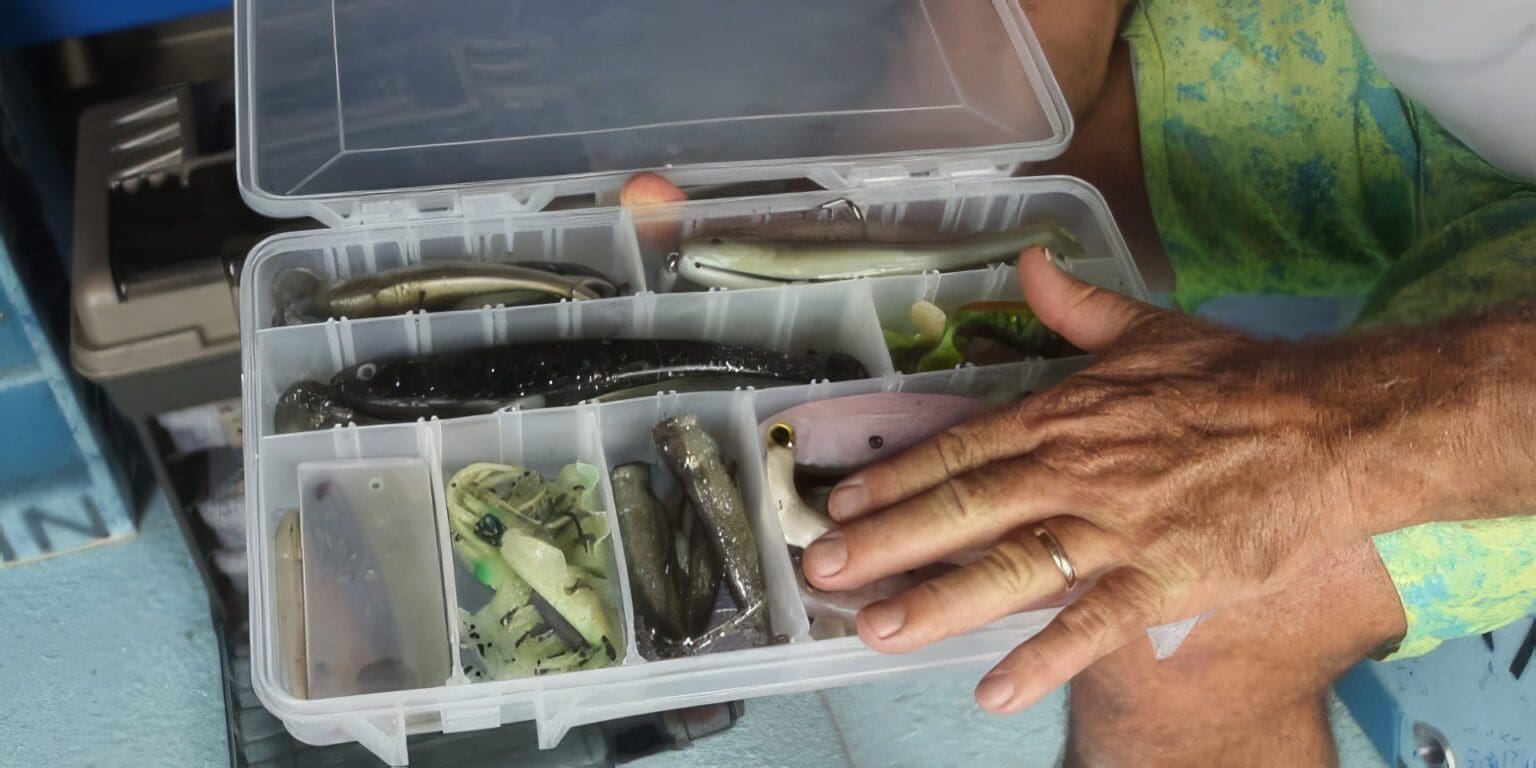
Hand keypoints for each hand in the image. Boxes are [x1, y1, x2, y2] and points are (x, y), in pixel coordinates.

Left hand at [801, 247, 1524, 713]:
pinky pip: (1092, 624)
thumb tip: (1027, 260)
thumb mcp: (1148, 329)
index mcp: (1063, 415)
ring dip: (937, 601)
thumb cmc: (1238, 380)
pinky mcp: (1164, 578)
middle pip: (962, 509)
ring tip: (874, 630)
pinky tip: (992, 690)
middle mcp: (1074, 471)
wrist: (1330, 427)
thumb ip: (1074, 305)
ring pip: (1009, 568)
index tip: (838, 503)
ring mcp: (1116, 528)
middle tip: (820, 570)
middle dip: (884, 541)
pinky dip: (1043, 659)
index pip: (958, 449)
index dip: (892, 478)